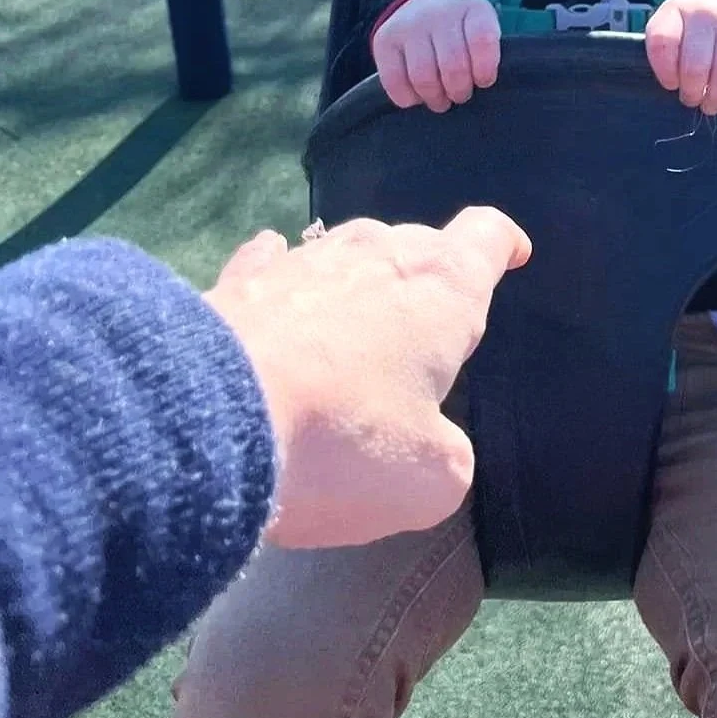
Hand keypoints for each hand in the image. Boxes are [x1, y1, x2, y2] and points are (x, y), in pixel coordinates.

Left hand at [205, 208, 531, 548]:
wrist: (206, 423)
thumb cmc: (342, 441)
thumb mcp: (430, 481)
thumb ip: (448, 454)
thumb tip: (429, 442)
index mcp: (443, 287)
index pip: (487, 236)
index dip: (503, 246)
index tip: (510, 256)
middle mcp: (379, 252)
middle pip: (418, 248)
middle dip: (424, 285)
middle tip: (417, 338)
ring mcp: (304, 258)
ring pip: (347, 256)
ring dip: (354, 288)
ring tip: (346, 332)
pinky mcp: (238, 278)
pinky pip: (272, 265)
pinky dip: (280, 279)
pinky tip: (270, 290)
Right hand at [373, 0, 501, 111]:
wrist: (421, 8)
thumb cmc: (461, 32)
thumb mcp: (483, 31)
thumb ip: (488, 54)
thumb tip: (481, 85)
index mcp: (473, 9)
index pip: (483, 41)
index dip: (485, 71)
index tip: (483, 81)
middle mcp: (440, 12)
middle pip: (453, 66)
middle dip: (459, 91)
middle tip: (460, 95)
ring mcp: (409, 24)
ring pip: (423, 77)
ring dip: (435, 98)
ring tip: (441, 100)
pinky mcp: (384, 40)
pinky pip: (395, 81)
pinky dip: (409, 98)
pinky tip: (418, 96)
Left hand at [645, 0, 716, 113]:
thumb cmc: (694, 31)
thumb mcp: (671, 31)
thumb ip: (662, 52)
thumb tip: (672, 85)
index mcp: (677, 10)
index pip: (662, 42)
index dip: (665, 72)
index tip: (671, 83)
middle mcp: (707, 11)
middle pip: (695, 67)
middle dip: (692, 93)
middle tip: (692, 98)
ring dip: (716, 98)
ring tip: (711, 103)